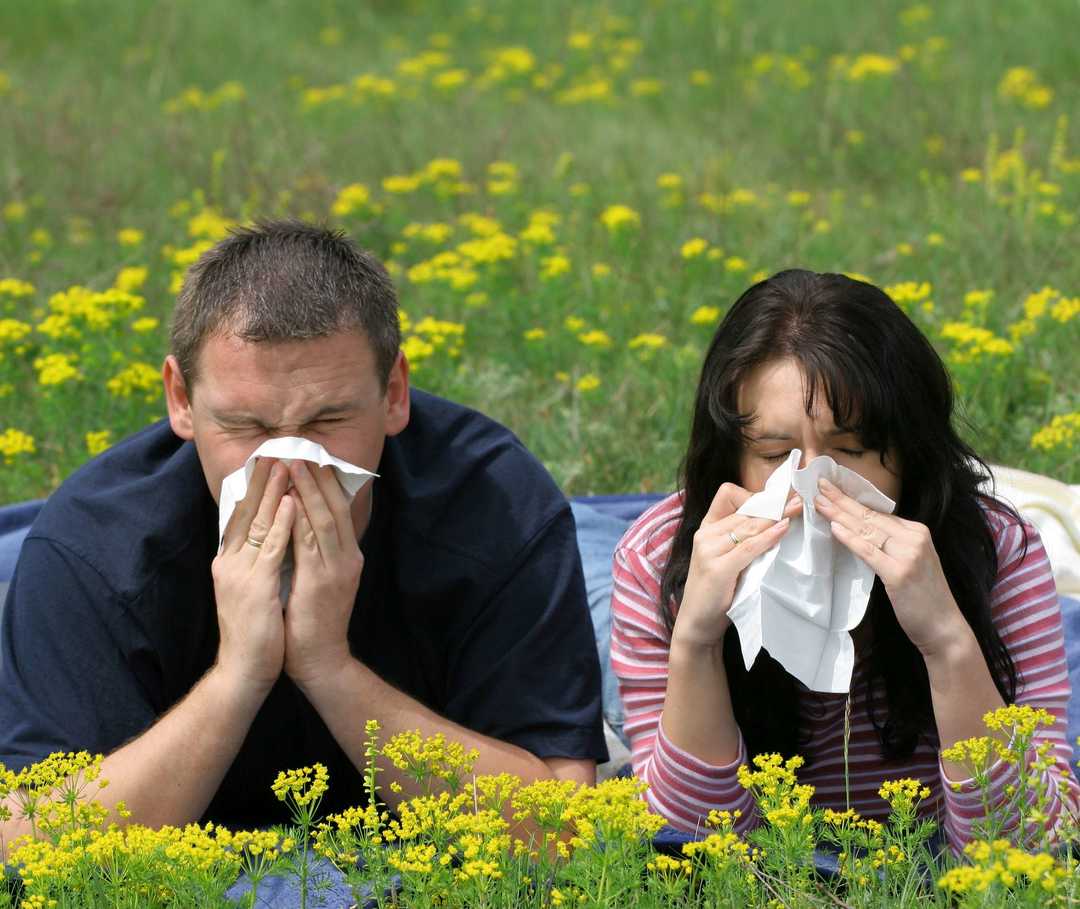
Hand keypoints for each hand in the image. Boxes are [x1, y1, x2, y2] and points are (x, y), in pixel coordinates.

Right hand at [212, 458, 292, 691]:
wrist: (245, 670)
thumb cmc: (255, 631)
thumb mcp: (252, 589)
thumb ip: (257, 562)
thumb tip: (271, 537)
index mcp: (228, 562)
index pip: (240, 515)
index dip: (254, 487)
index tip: (267, 460)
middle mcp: (229, 562)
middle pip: (246, 511)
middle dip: (264, 480)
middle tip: (277, 448)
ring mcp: (240, 573)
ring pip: (258, 522)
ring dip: (275, 491)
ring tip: (288, 463)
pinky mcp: (255, 587)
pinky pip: (271, 548)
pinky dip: (282, 523)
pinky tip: (293, 502)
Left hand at [282, 461, 363, 686]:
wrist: (321, 660)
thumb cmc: (314, 621)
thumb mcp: (321, 580)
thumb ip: (315, 552)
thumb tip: (299, 523)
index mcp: (347, 556)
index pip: (339, 510)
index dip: (326, 483)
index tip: (312, 457)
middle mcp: (347, 558)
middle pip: (335, 507)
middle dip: (318, 477)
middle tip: (303, 449)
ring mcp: (337, 569)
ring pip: (324, 518)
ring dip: (308, 490)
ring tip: (294, 464)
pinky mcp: (322, 581)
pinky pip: (310, 543)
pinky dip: (300, 518)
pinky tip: (289, 500)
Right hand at [673, 483, 797, 648]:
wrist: (697, 622)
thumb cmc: (716, 591)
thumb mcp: (726, 557)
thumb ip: (741, 539)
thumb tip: (776, 521)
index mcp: (706, 529)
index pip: (727, 494)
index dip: (753, 494)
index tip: (776, 501)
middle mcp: (704, 535)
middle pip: (744, 509)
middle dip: (773, 503)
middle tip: (798, 499)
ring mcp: (708, 551)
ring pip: (748, 525)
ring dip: (775, 516)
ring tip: (796, 510)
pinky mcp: (717, 569)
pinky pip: (748, 547)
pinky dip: (768, 537)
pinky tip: (783, 529)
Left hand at [814, 477, 967, 656]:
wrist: (943, 626)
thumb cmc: (923, 596)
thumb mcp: (910, 561)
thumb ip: (891, 544)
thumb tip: (860, 529)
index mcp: (917, 532)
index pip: (878, 513)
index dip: (853, 500)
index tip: (832, 489)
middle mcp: (914, 538)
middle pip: (870, 517)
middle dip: (842, 500)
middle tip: (819, 485)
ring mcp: (908, 555)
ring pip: (866, 530)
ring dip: (839, 514)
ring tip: (819, 502)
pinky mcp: (899, 573)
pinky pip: (868, 551)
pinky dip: (850, 539)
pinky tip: (834, 528)